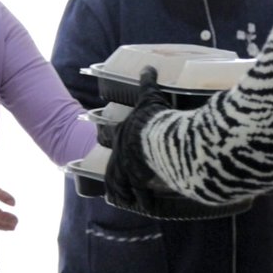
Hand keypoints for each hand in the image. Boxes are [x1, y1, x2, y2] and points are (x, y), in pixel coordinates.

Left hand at [104, 67, 171, 212]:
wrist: (160, 139)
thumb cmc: (155, 118)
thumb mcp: (151, 97)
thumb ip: (148, 82)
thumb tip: (148, 66)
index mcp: (123, 133)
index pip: (114, 140)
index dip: (112, 146)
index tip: (111, 150)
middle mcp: (121, 153)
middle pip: (113, 168)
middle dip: (115, 176)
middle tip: (116, 183)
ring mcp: (128, 168)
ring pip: (121, 183)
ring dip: (124, 190)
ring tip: (128, 198)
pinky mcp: (140, 181)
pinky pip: (138, 193)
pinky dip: (140, 199)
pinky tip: (145, 205)